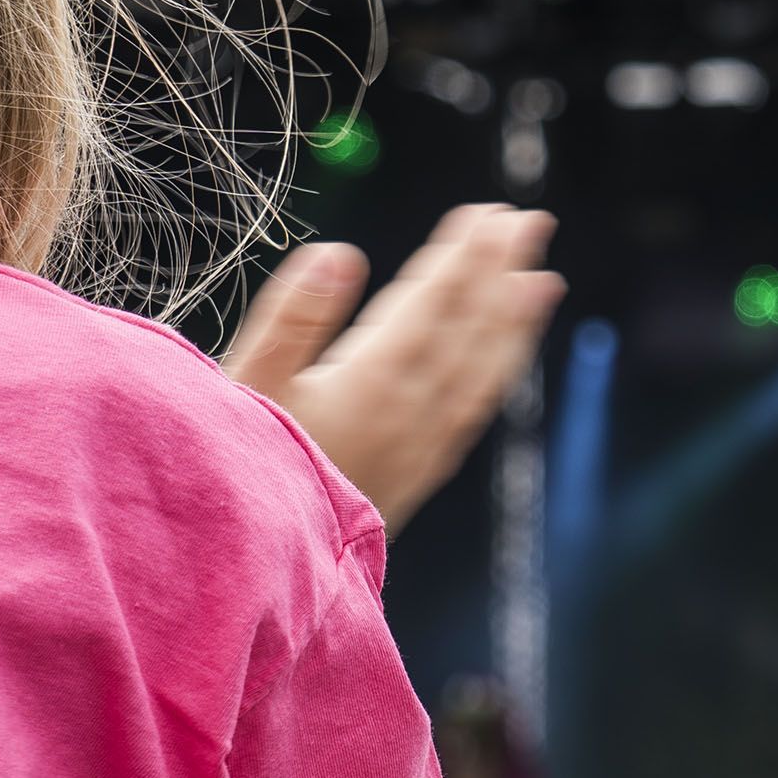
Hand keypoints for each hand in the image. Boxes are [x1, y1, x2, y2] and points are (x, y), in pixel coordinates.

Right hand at [224, 206, 565, 533]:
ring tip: (542, 283)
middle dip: (501, 273)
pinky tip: (503, 364)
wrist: (254, 563)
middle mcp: (410, 412)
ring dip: (513, 323)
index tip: (491, 214)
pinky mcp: (417, 474)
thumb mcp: (247, 386)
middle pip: (470, 329)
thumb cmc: (235, 466)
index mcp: (371, 381)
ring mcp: (420, 446)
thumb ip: (293, 319)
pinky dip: (496, 376)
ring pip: (483, 373)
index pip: (433, 304)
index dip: (463, 255)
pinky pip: (473, 413)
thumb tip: (340, 252)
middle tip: (532, 223)